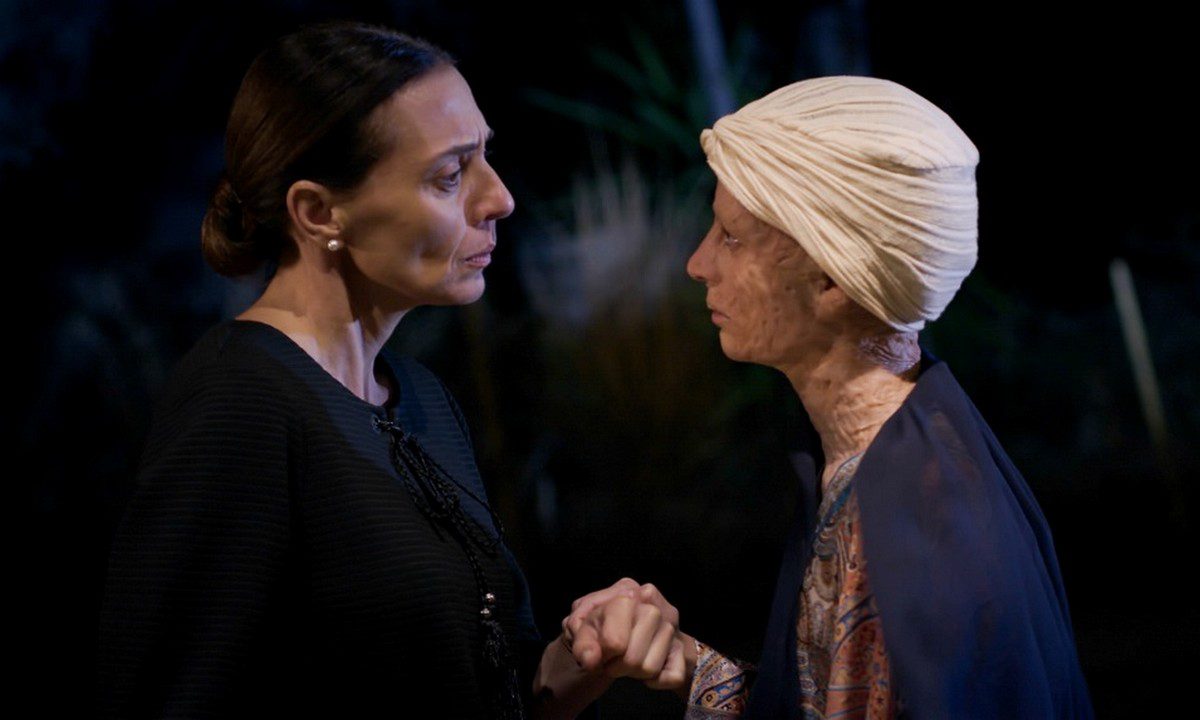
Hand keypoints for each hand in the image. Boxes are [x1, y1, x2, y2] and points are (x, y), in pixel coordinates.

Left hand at [562, 578, 688, 690]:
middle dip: (617, 666)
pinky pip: (673, 676)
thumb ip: (581, 641)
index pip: (615, 639)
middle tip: (611, 660)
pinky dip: (656, 681)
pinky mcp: (683, 646)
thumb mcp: (580, 627)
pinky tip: (646, 670)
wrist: (621, 631)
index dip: (604, 652)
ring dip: (633, 674)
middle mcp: (653, 601)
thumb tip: (591, 660)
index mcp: (626, 590)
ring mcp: (671, 623)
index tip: (600, 650)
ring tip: (626, 661)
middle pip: (633, 656)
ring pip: (650, 668)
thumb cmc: (599, 625)